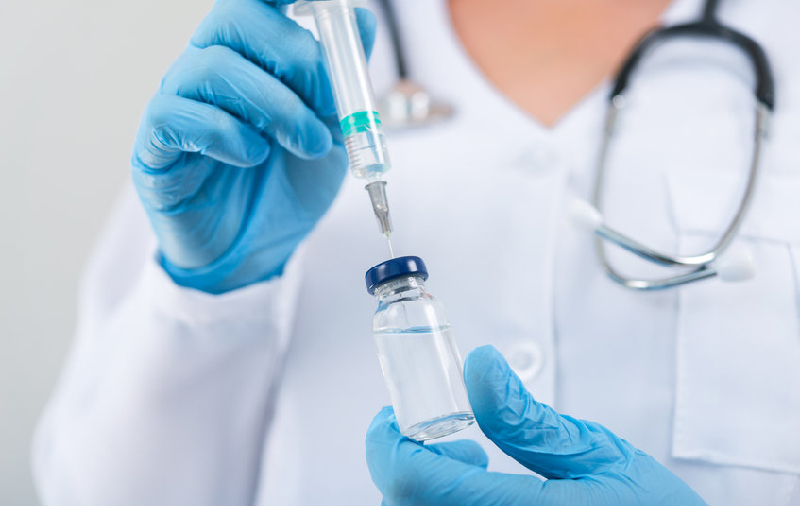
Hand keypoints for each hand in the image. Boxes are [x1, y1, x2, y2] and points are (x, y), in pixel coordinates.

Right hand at [131, 0, 375, 292]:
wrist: (256, 248)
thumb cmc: (289, 182)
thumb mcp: (333, 130)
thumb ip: (343, 80)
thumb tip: (360, 19)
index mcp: (251, 53)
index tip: (322, 5)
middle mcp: (208, 64)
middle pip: (234, 17)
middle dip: (296, 56)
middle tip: (328, 105)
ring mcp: (178, 100)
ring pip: (212, 67)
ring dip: (275, 106)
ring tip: (307, 144)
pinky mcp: (155, 145)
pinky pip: (176, 115)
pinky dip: (227, 134)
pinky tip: (253, 157)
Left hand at [366, 346, 706, 505]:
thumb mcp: (598, 459)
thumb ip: (527, 419)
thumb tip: (478, 368)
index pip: (411, 480)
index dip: (387, 440)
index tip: (395, 414)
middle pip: (400, 503)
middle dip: (404, 459)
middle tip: (445, 434)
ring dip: (420, 485)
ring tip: (470, 461)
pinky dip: (440, 503)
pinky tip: (479, 492)